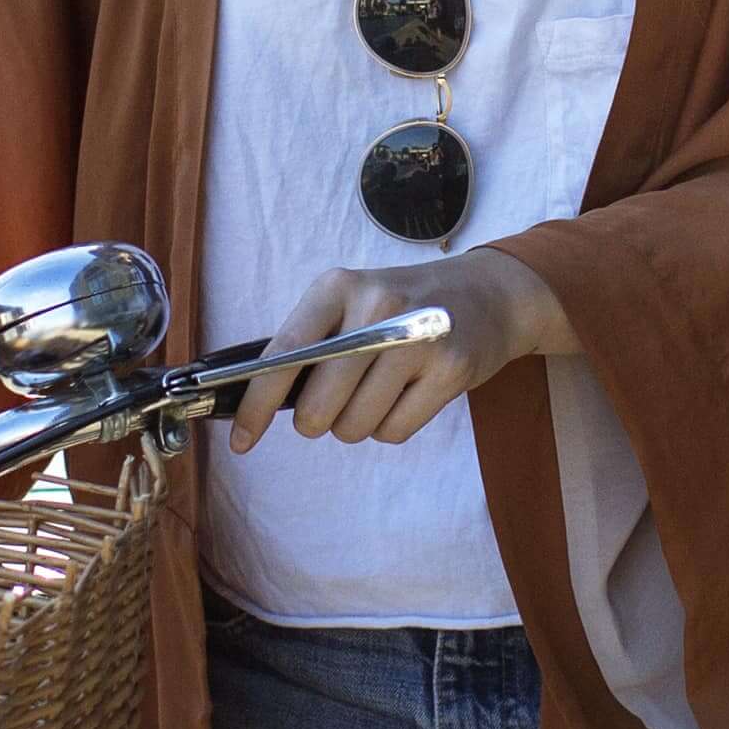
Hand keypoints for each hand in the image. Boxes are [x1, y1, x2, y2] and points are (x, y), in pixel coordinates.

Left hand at [223, 251, 576, 452]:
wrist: (487, 294)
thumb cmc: (402, 306)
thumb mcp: (352, 302)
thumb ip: (312, 342)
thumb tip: (260, 400)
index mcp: (337, 287)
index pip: (286, 353)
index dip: (257, 404)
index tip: (242, 442)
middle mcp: (377, 307)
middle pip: (319, 406)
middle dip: (317, 421)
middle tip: (335, 403)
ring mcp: (418, 337)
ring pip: (355, 425)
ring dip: (356, 424)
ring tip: (378, 391)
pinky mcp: (451, 369)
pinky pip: (394, 432)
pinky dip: (391, 427)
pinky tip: (407, 395)